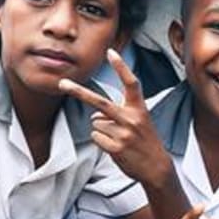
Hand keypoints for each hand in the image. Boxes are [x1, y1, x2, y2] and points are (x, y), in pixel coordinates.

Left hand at [59, 49, 173, 186]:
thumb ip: (117, 115)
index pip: (131, 83)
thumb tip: (95, 117)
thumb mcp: (138, 123)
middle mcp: (131, 118)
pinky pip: (96, 137)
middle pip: (100, 102)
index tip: (111, 52)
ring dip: (102, 130)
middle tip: (62, 83)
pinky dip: (102, 141)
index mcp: (139, 108)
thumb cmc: (145, 141)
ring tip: (119, 139)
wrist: (156, 167)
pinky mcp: (115, 148)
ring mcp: (123, 134)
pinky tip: (116, 147)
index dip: (121, 67)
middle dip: (79, 92)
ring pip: (96, 124)